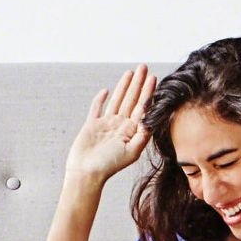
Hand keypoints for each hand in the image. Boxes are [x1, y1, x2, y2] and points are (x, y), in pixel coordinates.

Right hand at [65, 65, 156, 183]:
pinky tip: (106, 91)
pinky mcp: (92, 126)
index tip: (153, 78)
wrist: (86, 173)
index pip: (142, 107)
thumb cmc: (108, 166)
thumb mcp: (132, 151)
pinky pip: (97, 109)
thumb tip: (152, 117)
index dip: (148, 92)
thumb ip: (143, 134)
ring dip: (124, 86)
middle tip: (143, 67)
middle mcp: (121, 126)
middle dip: (138, 83)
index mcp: (131, 131)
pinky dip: (100, 100)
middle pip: (131, 100)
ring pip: (117, 101)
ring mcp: (106, 125)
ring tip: (130, 73)